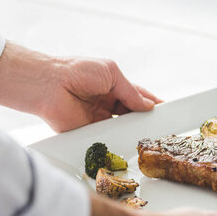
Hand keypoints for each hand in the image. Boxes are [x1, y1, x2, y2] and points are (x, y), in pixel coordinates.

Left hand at [0, 42, 161, 131]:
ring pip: (122, 129)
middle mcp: (107, 104)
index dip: (152, 105)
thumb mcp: (110, 73)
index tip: (167, 112)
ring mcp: (99, 120)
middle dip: (146, 121)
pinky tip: (129, 144)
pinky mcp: (90, 134)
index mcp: (113, 87)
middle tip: (161, 128)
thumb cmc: (76, 71)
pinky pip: (108, 140)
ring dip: (134, 132)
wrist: (49, 86)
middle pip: (133, 116)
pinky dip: (118, 141)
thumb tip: (147, 105)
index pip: (138, 97)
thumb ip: (131, 91)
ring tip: (149, 137)